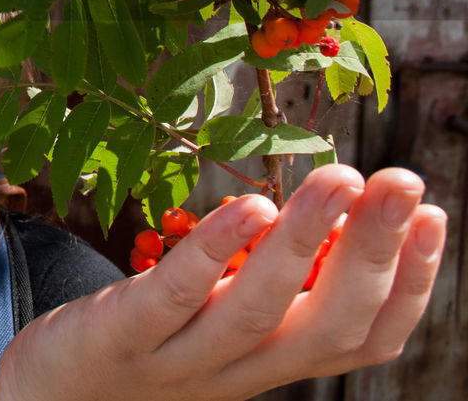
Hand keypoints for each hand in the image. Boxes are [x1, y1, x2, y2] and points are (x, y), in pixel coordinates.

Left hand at [0, 165, 445, 400]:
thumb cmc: (143, 347)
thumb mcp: (217, 325)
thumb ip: (270, 290)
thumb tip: (335, 223)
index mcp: (270, 364)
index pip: (360, 337)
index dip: (407, 283)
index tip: (433, 216)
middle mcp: (237, 372)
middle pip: (326, 323)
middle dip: (375, 253)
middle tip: (404, 184)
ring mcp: (178, 359)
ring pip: (259, 309)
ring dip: (307, 242)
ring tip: (343, 178)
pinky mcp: (119, 337)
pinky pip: (174, 295)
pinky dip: (216, 252)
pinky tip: (249, 206)